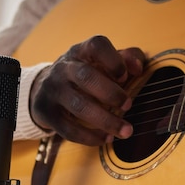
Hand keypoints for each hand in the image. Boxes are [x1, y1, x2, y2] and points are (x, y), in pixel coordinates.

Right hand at [30, 35, 145, 145]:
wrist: (45, 88)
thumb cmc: (85, 74)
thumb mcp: (102, 62)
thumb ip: (126, 59)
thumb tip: (139, 68)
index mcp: (81, 51)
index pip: (96, 46)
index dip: (114, 60)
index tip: (125, 77)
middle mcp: (64, 68)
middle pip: (86, 77)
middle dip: (111, 93)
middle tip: (128, 105)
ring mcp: (53, 90)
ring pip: (78, 106)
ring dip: (105, 121)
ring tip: (125, 131)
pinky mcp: (47, 113)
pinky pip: (68, 129)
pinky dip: (89, 137)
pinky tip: (106, 139)